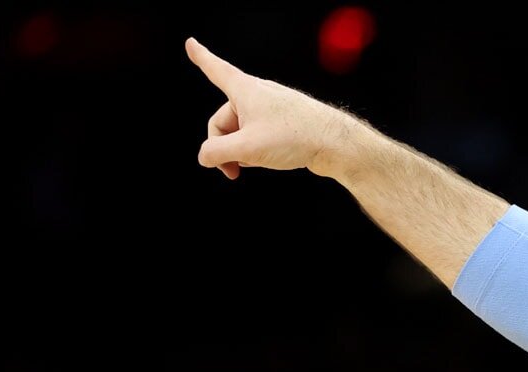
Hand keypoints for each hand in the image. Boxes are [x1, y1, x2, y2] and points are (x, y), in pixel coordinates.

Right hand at [185, 37, 360, 179]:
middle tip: (230, 171)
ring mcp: (273, 108)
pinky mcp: (286, 122)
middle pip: (224, 120)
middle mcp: (258, 94)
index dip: (201, 57)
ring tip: (256, 164)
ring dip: (241, 151)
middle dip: (223, 147)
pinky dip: (257, 150)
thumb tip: (205, 157)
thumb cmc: (295, 138)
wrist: (337, 144)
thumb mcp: (247, 148)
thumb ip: (217, 152)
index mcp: (245, 90)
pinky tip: (269, 161)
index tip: (190, 43)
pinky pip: (259, 136)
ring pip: (242, 131)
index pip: (215, 70)